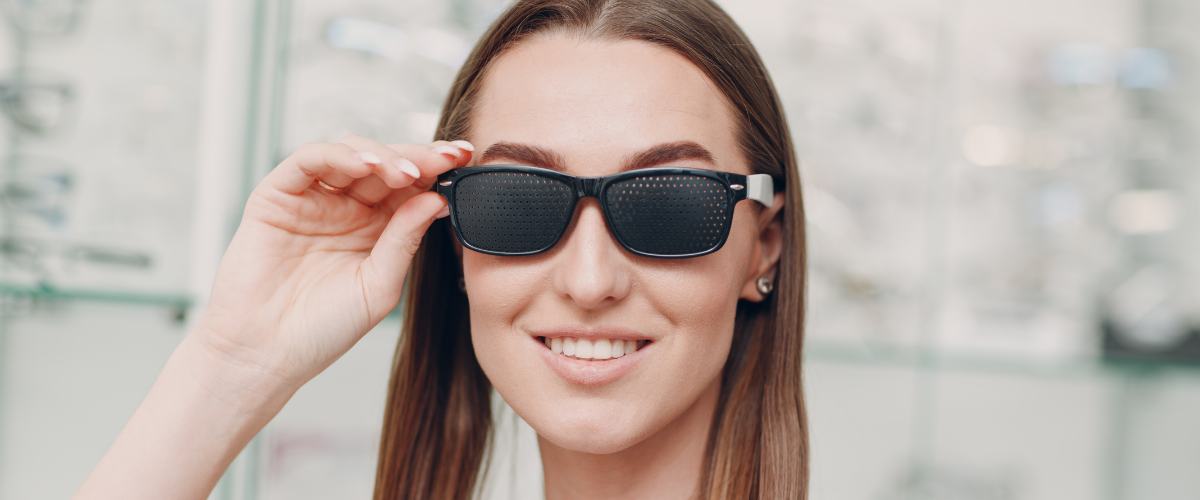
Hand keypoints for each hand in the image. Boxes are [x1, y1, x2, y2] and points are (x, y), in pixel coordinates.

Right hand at [193, 135, 471, 387]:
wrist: (266, 355)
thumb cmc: (322, 330)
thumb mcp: (379, 286)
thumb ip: (404, 240)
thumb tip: (437, 198)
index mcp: (376, 228)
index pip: (410, 188)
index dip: (438, 170)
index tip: (466, 160)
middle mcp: (346, 208)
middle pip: (385, 164)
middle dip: (419, 156)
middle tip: (448, 157)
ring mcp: (312, 200)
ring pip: (350, 154)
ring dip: (383, 155)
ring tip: (409, 171)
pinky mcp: (276, 196)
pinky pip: (308, 161)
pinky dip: (338, 155)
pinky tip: (366, 164)